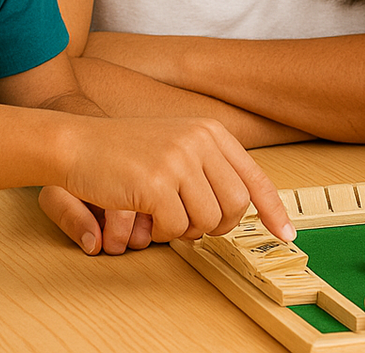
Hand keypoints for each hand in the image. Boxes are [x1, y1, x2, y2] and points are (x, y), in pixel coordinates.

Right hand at [47, 116, 293, 252]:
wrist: (78, 144)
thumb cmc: (125, 150)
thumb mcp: (176, 144)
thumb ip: (209, 167)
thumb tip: (240, 206)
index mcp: (210, 131)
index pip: (254, 176)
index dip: (272, 209)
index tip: (286, 234)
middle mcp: (200, 141)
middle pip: (236, 205)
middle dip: (219, 225)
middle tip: (195, 225)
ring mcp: (179, 160)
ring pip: (208, 221)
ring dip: (186, 230)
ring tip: (164, 215)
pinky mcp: (157, 183)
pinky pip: (177, 228)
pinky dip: (163, 232)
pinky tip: (146, 215)